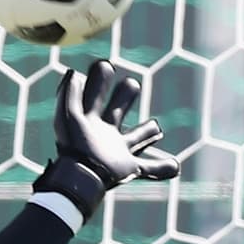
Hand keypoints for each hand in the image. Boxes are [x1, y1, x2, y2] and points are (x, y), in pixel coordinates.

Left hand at [33, 59, 180, 220]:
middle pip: (118, 111)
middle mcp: (105, 135)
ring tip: (157, 128)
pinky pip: (151, 169)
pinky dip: (164, 168)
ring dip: (148, 132)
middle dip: (125, 97)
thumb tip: (74, 73)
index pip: (96, 95)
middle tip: (131, 85)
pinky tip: (175, 167)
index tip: (105, 66)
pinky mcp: (129, 168)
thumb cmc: (74, 146)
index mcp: (90, 120)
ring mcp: (118, 152)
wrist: (80, 177)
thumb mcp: (68, 116)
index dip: (101, 82)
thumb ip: (69, 94)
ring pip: (138, 137)